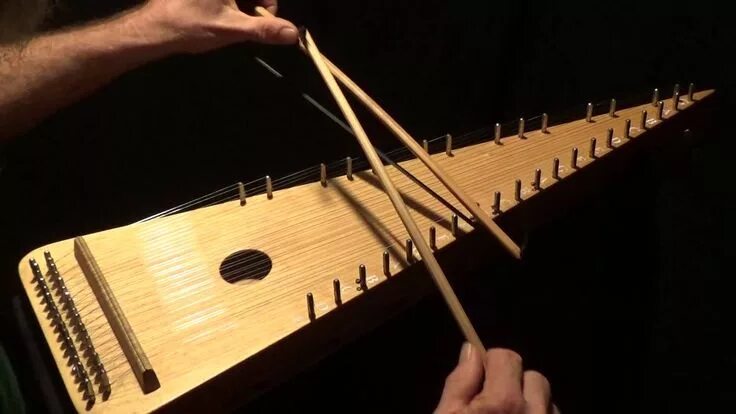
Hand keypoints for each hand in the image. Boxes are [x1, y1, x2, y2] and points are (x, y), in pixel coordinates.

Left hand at [135, 0, 297, 53]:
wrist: (154, 29)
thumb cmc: (191, 25)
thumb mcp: (232, 28)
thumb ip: (264, 30)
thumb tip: (294, 34)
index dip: (267, 5)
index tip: (260, 20)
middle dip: (253, 7)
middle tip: (240, 24)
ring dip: (241, 9)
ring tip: (224, 22)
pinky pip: (228, 1)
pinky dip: (229, 7)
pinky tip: (216, 18)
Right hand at [435, 345, 558, 413]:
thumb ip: (460, 383)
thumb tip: (471, 351)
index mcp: (504, 402)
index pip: (507, 357)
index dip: (491, 364)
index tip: (481, 380)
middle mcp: (534, 413)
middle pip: (534, 378)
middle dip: (516, 385)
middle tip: (497, 405)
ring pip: (549, 402)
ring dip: (532, 406)